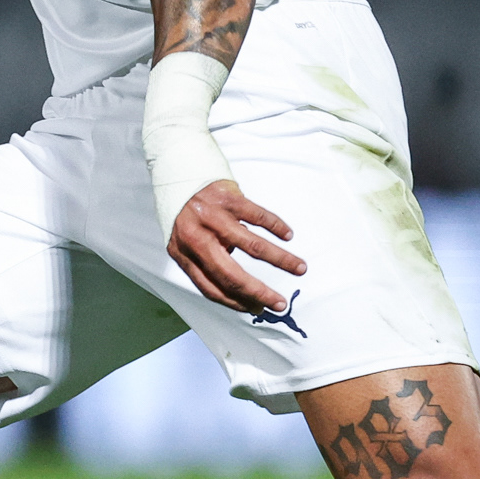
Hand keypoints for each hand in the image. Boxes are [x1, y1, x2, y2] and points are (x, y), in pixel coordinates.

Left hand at [168, 180, 306, 313]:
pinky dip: (276, 227)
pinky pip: (258, 216)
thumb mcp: (185, 241)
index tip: (256, 308)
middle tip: (280, 304)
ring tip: (299, 268)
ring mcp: (214, 217)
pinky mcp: (229, 198)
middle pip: (231, 274)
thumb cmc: (187, 212)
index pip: (211, 287)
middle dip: (259, 292)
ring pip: (252, 245)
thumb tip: (239, 287)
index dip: (236, 302)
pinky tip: (287, 236)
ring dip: (280, 260)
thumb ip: (206, 262)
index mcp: (183, 253)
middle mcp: (196, 237)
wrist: (180, 170)